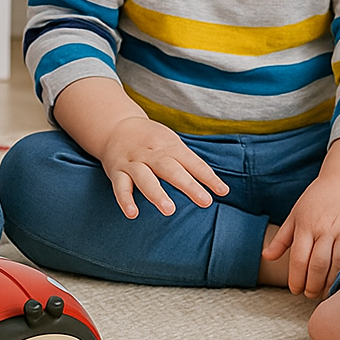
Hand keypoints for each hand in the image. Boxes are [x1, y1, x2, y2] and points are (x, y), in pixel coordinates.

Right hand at [96, 116, 228, 218]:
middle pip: (171, 169)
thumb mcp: (171, 143)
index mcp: (169, 146)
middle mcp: (152, 154)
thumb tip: (218, 186)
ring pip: (144, 177)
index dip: (207, 176)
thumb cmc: (152, 140)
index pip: (192, 161)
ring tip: (169, 210)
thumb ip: (189, 162)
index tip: (222, 191)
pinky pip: (120, 186)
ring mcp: (133, 162)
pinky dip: (125, 199)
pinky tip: (132, 213)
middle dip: (188, 185)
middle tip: (205, 201)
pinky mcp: (117, 170)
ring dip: (157, 193)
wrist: (116, 125)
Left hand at [262, 173, 339, 298]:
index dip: (296, 278)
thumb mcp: (296, 214)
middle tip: (310, 295)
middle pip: (318, 265)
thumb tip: (266, 257)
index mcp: (306, 224)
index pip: (299, 258)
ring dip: (331, 283)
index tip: (295, 290)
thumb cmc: (318, 199)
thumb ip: (282, 238)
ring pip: (338, 264)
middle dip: (313, 285)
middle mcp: (325, 228)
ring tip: (325, 292)